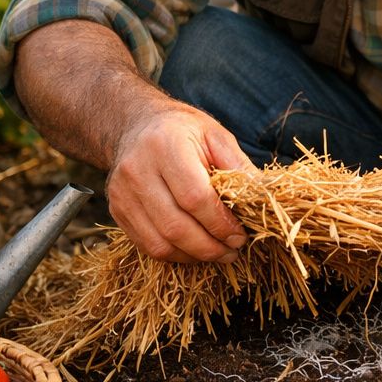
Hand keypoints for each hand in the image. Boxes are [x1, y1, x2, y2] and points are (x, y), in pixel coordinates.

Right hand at [105, 106, 256, 262]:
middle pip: (175, 226)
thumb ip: (239, 167)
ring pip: (159, 243)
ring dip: (194, 256)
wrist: (136, 125)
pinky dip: (175, 254)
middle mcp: (137, 170)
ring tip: (218, 254)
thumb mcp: (216, 136)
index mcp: (165, 145)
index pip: (194, 197)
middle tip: (233, 251)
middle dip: (210, 247)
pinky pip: (147, 245)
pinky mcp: (116, 210)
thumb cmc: (183, 131)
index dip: (220, 223)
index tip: (241, 235)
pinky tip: (195, 250)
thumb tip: (264, 200)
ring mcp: (122, 193)